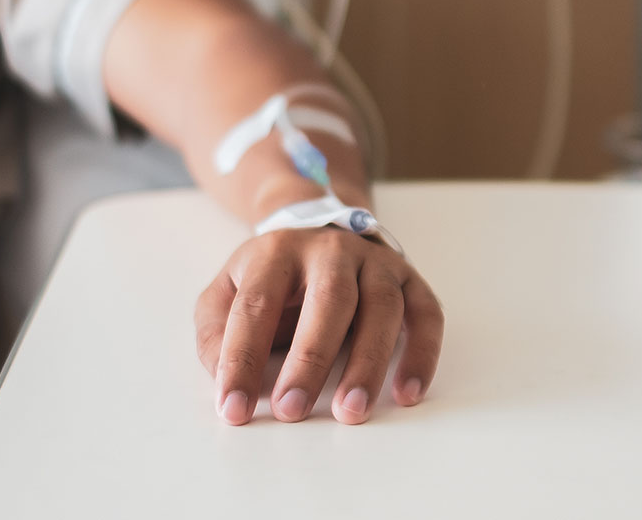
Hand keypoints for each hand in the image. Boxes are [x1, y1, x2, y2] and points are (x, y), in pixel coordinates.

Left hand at [194, 226, 443, 424]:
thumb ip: (216, 332)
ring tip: (352, 411)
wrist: (321, 229)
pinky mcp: (410, 279)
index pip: (256, 305)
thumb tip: (225, 380)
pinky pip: (425, 316)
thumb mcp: (227, 292)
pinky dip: (422, 354)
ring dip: (368, 363)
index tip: (234, 408)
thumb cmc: (272, 278)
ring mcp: (375, 263)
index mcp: (276, 252)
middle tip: (294, 410)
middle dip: (310, 360)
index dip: (242, 359)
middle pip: (328, 300)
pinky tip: (408, 393)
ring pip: (381, 307)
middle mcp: (330, 250)